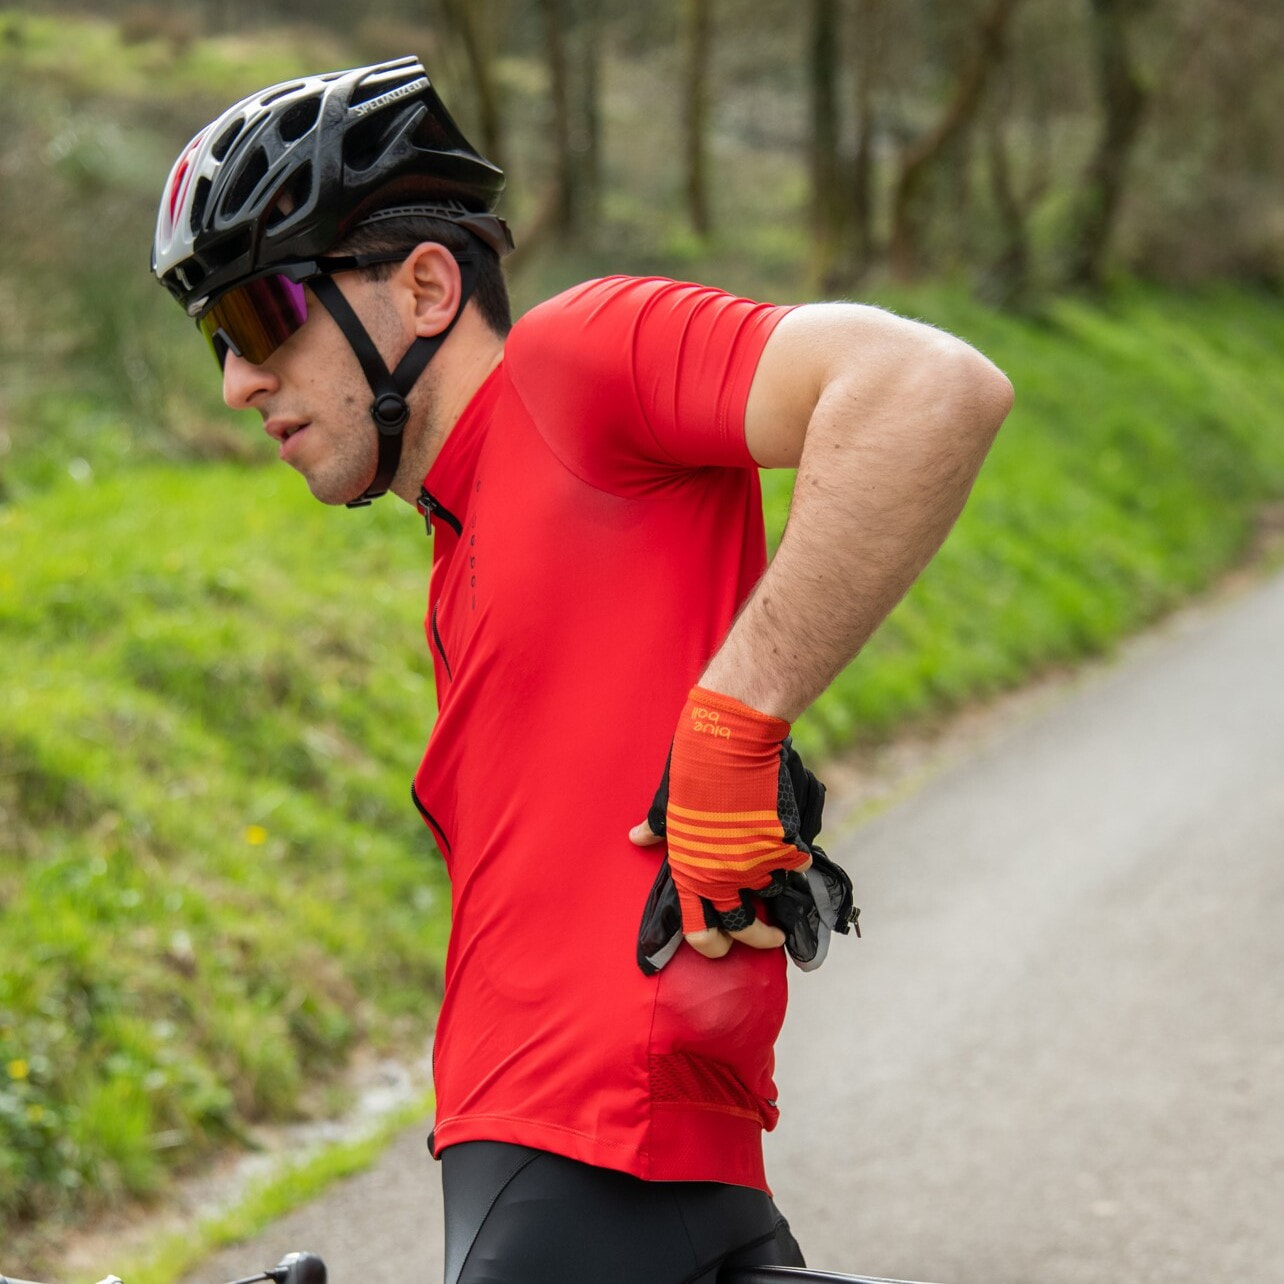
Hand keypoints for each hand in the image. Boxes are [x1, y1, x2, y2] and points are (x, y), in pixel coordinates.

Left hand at [630, 687, 812, 962]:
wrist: (729, 742)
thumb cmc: (692, 768)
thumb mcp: (669, 804)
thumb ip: (660, 830)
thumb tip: (638, 838)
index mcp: (691, 872)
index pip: (700, 931)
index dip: (712, 946)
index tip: (724, 948)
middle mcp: (725, 877)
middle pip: (745, 929)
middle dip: (761, 938)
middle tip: (770, 935)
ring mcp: (757, 864)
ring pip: (773, 892)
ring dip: (777, 889)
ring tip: (780, 882)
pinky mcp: (785, 846)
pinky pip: (798, 862)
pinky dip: (797, 856)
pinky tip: (793, 844)